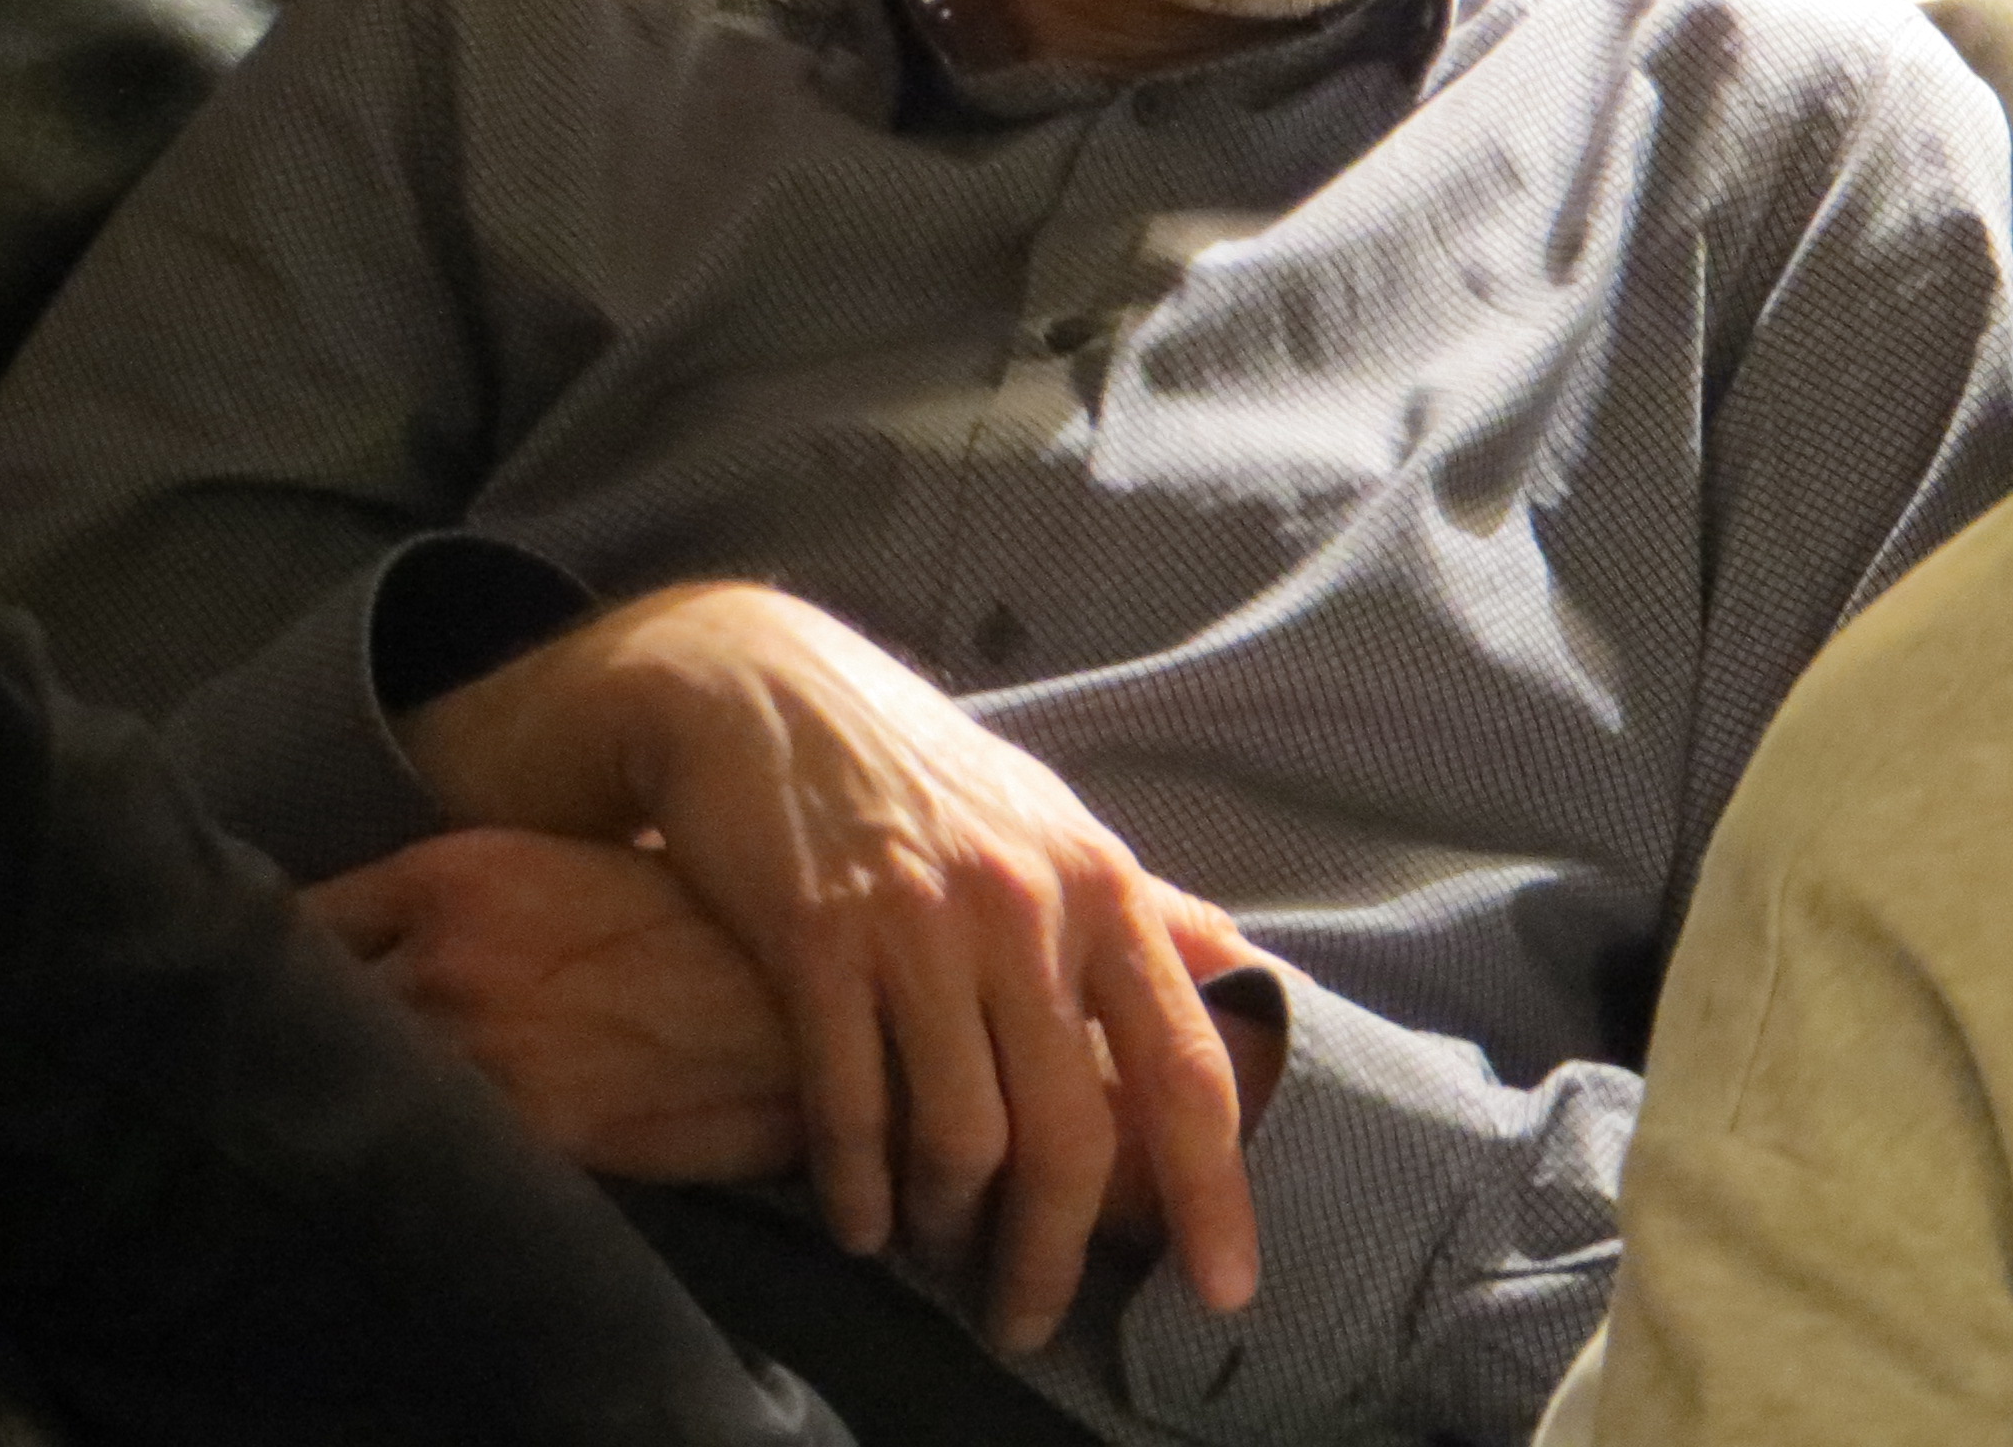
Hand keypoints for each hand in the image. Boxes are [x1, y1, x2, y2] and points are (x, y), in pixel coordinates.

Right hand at [402, 583, 1259, 1351]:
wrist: (765, 693)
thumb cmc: (928, 779)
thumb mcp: (1056, 827)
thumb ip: (1148, 914)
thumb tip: (1247, 973)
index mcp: (1104, 887)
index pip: (1184, 1063)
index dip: (1212, 1186)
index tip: (1223, 1287)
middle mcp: (1028, 907)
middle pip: (1072, 1128)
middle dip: (1054, 1251)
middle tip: (1028, 1320)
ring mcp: (922, 923)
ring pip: (962, 1133)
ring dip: (951, 1227)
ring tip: (938, 1262)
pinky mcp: (817, 938)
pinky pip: (850, 1104)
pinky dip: (858, 1189)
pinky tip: (858, 1226)